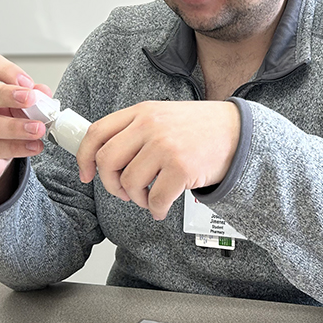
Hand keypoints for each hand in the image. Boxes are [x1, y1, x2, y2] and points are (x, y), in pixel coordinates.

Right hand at [0, 52, 52, 192]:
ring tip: (37, 129)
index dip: (6, 70)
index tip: (27, 82)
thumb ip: (28, 99)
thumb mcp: (12, 108)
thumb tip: (43, 93)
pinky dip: (13, 148)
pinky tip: (30, 146)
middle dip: (6, 95)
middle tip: (31, 99)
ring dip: (14, 127)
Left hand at [77, 101, 240, 219]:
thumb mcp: (163, 116)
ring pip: (129, 183)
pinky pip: (154, 199)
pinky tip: (161, 207)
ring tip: (149, 198)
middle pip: (107, 161)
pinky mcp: (181, 168)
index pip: (97, 132)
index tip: (86, 174)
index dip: (84, 157)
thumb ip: (136, 130)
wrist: (238, 132)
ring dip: (136, 198)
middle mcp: (150, 126)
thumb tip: (104, 156)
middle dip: (110, 183)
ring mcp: (165, 147)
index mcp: (142, 112)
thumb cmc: (200, 128)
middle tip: (123, 191)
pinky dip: (155, 209)